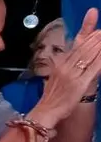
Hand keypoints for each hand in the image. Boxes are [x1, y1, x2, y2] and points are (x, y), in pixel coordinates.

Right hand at [34, 8, 100, 123]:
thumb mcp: (55, 79)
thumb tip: (68, 61)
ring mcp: (72, 74)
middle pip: (83, 49)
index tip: (96, 30)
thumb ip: (63, 69)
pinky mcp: (79, 83)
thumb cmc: (52, 97)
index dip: (87, 38)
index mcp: (60, 64)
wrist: (46, 110)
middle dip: (95, 39)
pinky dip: (100, 61)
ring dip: (98, 46)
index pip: (75, 48)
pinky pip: (92, 69)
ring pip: (88, 56)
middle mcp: (65, 66)